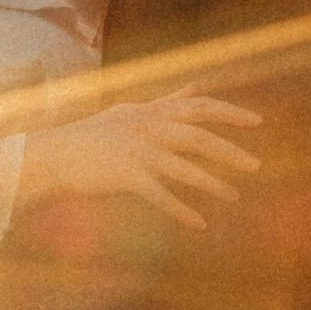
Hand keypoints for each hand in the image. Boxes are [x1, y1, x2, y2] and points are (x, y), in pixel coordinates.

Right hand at [16, 89, 261, 229]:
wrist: (53, 154)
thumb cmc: (93, 135)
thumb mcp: (132, 111)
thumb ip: (168, 101)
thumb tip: (199, 85)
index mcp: (151, 112)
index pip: (199, 106)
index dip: (230, 113)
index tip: (257, 121)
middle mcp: (147, 128)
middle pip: (197, 137)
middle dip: (229, 151)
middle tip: (256, 165)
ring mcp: (136, 151)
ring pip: (182, 167)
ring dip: (211, 183)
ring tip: (234, 196)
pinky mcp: (124, 175)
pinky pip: (159, 195)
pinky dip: (180, 210)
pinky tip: (199, 224)